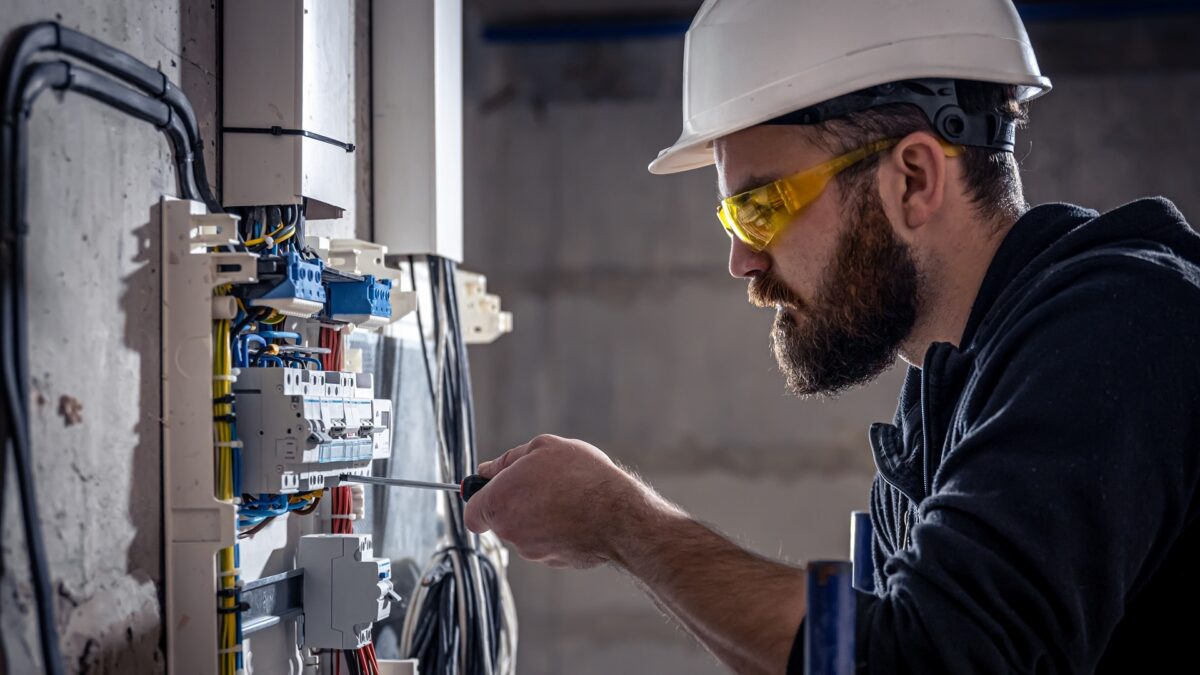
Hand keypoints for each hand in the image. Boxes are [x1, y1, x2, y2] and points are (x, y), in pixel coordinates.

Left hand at [464, 434, 657, 568]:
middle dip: (516, 503)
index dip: (480, 500)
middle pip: (501, 520)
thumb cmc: (581, 477)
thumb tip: (488, 470)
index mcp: (498, 502)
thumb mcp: (543, 448)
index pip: (472, 512)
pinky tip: (577, 516)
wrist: (618, 514)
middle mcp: (510, 532)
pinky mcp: (554, 562)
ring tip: (567, 497)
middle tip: (543, 484)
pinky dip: (557, 532)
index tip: (494, 491)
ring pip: (526, 532)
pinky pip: (548, 543)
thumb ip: (508, 460)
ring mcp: (532, 551)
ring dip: (539, 516)